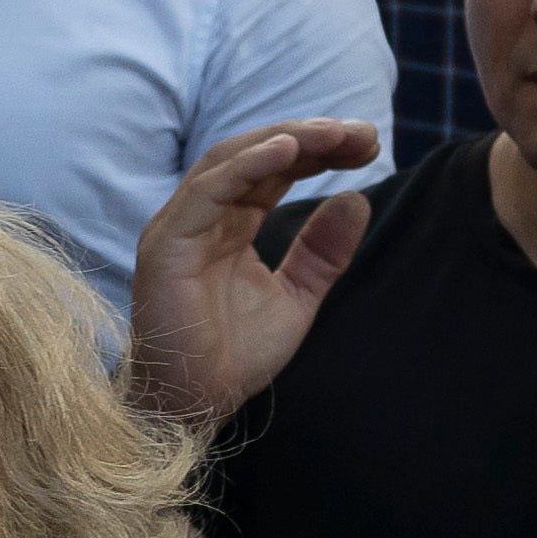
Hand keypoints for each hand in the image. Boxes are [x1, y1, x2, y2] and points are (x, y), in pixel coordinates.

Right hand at [122, 114, 378, 423]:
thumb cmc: (233, 355)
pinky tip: (286, 150)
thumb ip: (322, 253)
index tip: (369, 145)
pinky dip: (246, 165)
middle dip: (311, 138)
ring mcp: (182, 224)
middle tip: (362, 133)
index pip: (276, 169)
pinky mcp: (167, 242)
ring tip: (333, 133)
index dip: (320, 151)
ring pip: (231, 160)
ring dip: (285, 140)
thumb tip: (357, 197)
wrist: (195, 404)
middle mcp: (204, 215)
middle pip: (257, 155)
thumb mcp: (296, 297)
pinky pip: (207, 190)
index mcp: (230, 222)